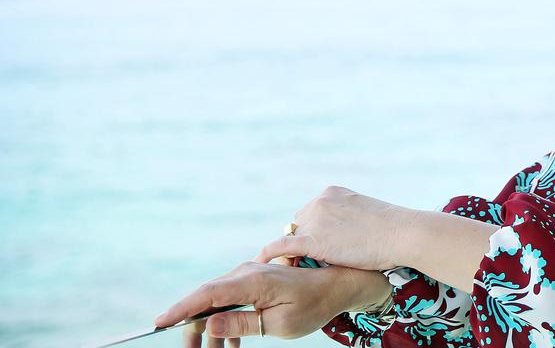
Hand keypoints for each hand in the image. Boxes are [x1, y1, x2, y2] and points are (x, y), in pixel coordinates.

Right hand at [153, 260, 353, 345]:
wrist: (337, 286)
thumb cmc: (312, 306)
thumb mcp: (279, 323)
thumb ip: (243, 323)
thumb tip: (208, 324)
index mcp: (252, 282)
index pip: (207, 294)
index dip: (180, 309)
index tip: (158, 323)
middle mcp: (247, 273)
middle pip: (206, 300)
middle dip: (192, 327)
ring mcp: (250, 275)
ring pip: (217, 303)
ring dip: (210, 330)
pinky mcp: (254, 282)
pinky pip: (230, 302)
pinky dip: (226, 324)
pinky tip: (229, 345)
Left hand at [252, 185, 411, 271]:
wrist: (402, 233)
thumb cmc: (392, 229)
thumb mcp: (366, 213)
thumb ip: (349, 218)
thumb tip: (345, 234)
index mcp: (332, 193)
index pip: (311, 213)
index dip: (313, 232)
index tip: (318, 246)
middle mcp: (320, 201)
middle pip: (298, 224)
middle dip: (304, 241)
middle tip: (308, 261)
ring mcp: (315, 219)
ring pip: (293, 238)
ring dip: (296, 252)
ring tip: (294, 268)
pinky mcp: (313, 240)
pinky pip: (283, 247)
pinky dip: (270, 255)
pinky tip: (261, 264)